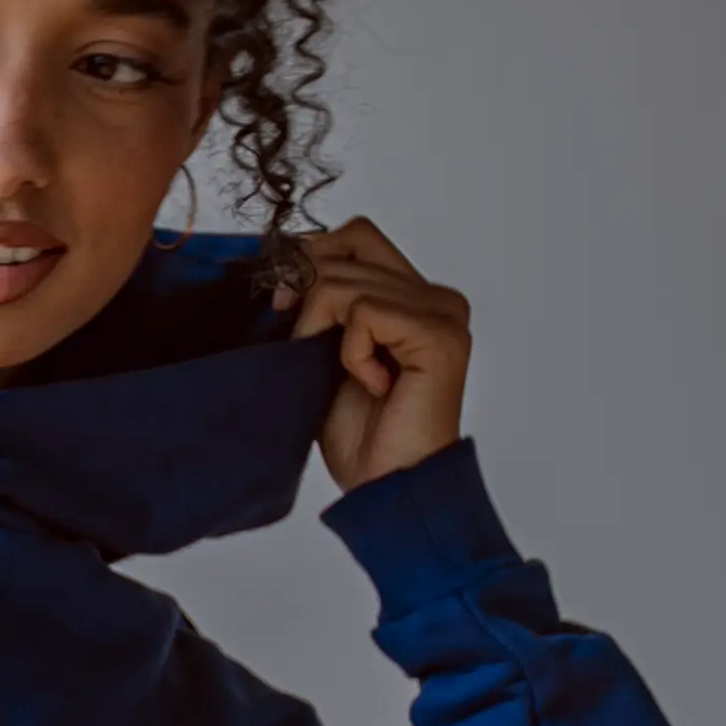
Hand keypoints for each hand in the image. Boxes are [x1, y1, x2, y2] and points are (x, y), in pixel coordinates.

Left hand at [271, 215, 471, 493]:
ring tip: (346, 377)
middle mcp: (437, 297)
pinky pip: (365, 313)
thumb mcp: (325, 355)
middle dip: (307, 294)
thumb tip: (284, 268)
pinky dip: (350, 352)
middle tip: (303, 343)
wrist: (387, 488)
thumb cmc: (361, 435)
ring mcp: (443, 313)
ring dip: (322, 332)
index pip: (355, 237)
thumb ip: (322, 307)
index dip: (311, 260)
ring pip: (345, 282)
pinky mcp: (439, 335)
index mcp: (414, 297)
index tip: (282, 306)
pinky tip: (371, 385)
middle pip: (348, 249)